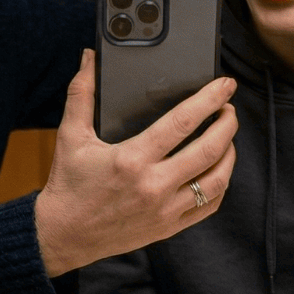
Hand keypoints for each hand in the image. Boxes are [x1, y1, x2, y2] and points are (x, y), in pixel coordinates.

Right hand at [33, 50, 238, 275]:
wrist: (64, 234)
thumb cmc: (68, 183)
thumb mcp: (70, 135)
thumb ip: (82, 93)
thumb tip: (89, 58)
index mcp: (132, 159)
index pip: (182, 122)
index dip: (209, 99)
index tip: (225, 86)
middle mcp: (153, 185)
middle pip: (209, 150)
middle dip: (227, 123)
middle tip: (229, 108)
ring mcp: (165, 209)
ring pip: (216, 180)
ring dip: (229, 154)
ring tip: (227, 137)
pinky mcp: (169, 227)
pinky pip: (209, 206)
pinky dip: (220, 185)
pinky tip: (218, 169)